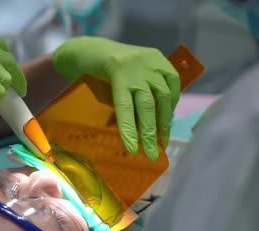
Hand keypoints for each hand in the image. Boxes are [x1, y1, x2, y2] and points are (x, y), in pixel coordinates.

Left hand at [52, 37, 179, 159]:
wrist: (91, 48)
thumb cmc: (86, 74)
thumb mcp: (92, 89)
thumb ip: (110, 106)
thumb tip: (129, 136)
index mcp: (115, 72)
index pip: (125, 106)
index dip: (130, 130)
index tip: (134, 151)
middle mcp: (134, 65)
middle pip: (147, 104)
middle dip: (150, 133)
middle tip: (152, 155)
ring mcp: (148, 60)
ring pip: (164, 95)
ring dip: (164, 122)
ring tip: (161, 142)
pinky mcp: (158, 57)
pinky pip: (172, 82)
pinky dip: (171, 103)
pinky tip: (167, 118)